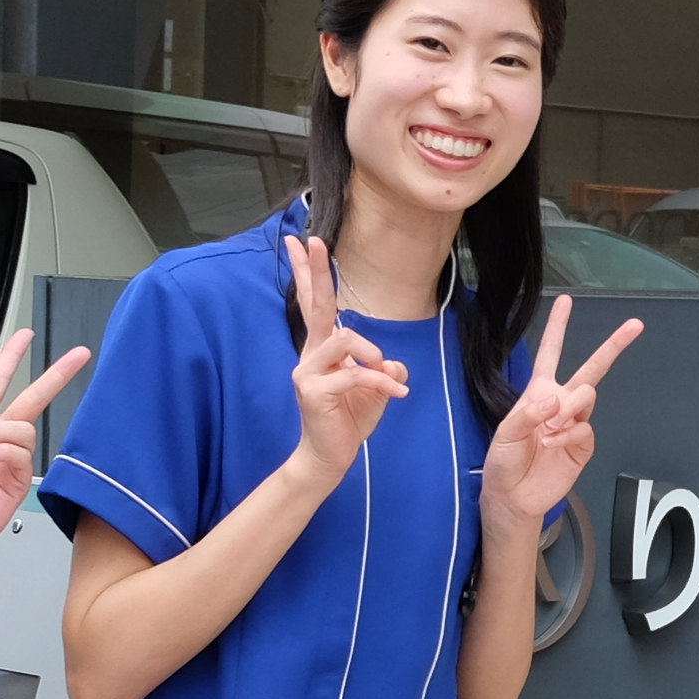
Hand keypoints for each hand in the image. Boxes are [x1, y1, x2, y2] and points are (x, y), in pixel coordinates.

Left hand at [0, 317, 90, 571]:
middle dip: (54, 376)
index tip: (25, 336)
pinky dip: (5, 451)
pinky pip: (22, 455)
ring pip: (23, 428)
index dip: (9, 359)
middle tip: (78, 356)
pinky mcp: (19, 480)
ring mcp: (9, 459)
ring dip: (2, 432)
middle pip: (31, 399)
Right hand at [283, 231, 411, 478]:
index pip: (314, 304)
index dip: (308, 274)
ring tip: (385, 375)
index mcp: (323, 348)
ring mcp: (308, 372)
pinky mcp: (314, 392)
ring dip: (371, 354)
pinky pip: (354, 374)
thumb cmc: (349, 419)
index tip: (300, 242)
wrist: (330, 457)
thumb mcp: (376, 388)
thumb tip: (394, 363)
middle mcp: (311, 354)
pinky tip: (398, 393)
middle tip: (313, 241)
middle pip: (314, 305)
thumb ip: (385, 369)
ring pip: (343, 338)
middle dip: (315, 272)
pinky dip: (381, 381)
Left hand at [481, 294, 643, 531]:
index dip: (558, 327)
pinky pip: (586, 428)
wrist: (513, 497)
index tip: (567, 301)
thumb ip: (528, 413)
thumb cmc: (503, 463)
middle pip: (591, 369)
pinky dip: (570, 433)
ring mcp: (574, 424)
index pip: (550, 353)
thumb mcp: (504, 434)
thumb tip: (555, 399)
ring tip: (551, 426)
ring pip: (588, 397)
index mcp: (538, 393)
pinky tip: (554, 441)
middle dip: (613, 346)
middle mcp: (560, 404)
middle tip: (634, 327)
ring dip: (571, 406)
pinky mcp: (582, 446)